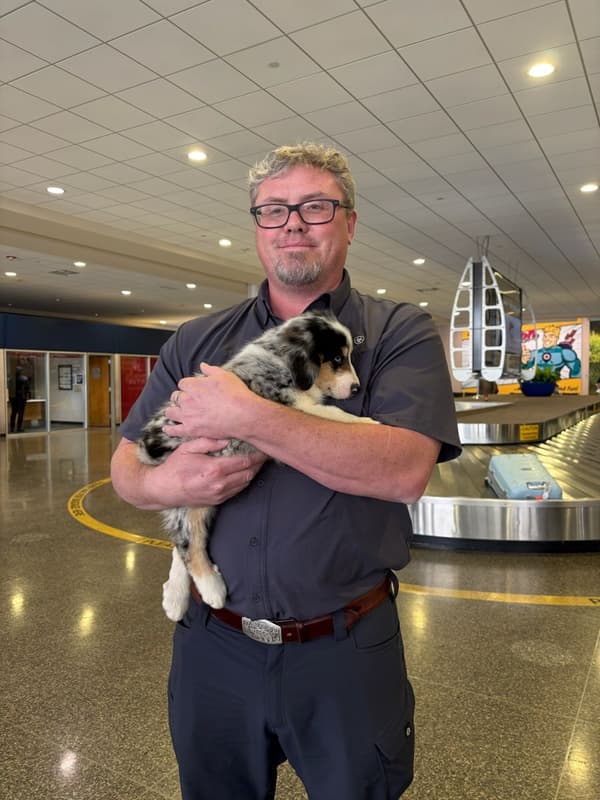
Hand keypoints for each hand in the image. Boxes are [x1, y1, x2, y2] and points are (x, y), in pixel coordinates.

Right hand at [146, 436, 266, 507]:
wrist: (164, 490)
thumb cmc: (174, 467)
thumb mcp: (188, 448)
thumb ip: (208, 442)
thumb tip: (227, 438)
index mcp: (214, 469)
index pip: (244, 461)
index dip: (257, 455)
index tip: (263, 448)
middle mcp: (220, 484)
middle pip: (249, 473)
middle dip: (259, 463)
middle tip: (265, 453)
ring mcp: (219, 494)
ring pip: (245, 483)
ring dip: (253, 472)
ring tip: (258, 462)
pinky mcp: (218, 501)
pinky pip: (237, 491)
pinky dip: (244, 481)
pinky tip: (245, 472)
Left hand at [164, 364, 256, 440]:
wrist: (243, 415)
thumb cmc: (236, 394)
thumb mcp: (225, 376)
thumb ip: (211, 370)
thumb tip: (202, 365)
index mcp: (194, 385)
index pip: (183, 383)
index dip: (188, 386)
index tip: (193, 389)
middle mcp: (187, 400)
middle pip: (176, 397)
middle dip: (180, 397)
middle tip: (187, 401)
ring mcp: (188, 415)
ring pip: (170, 412)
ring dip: (172, 411)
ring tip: (175, 412)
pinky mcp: (191, 429)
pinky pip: (174, 430)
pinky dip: (169, 430)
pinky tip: (167, 429)